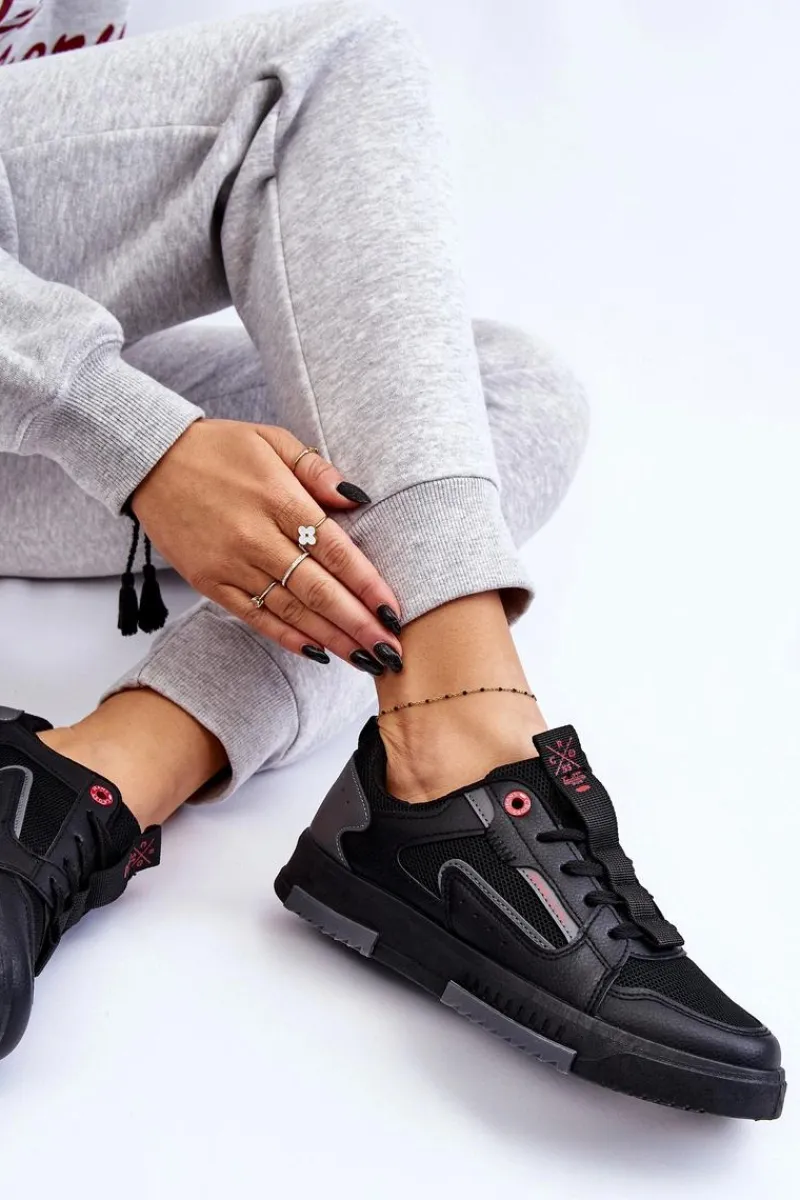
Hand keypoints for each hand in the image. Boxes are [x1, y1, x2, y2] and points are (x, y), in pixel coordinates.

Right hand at [131, 420, 402, 669]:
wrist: (148, 459)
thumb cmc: (217, 447)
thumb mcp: (271, 439)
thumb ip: (316, 469)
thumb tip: (358, 498)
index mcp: (278, 498)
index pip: (334, 550)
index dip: (367, 584)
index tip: (394, 610)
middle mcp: (256, 536)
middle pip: (317, 589)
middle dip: (358, 624)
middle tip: (391, 651)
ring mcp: (230, 564)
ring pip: (291, 610)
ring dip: (331, 638)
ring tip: (365, 659)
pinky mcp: (208, 583)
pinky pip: (255, 617)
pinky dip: (287, 637)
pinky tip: (318, 653)